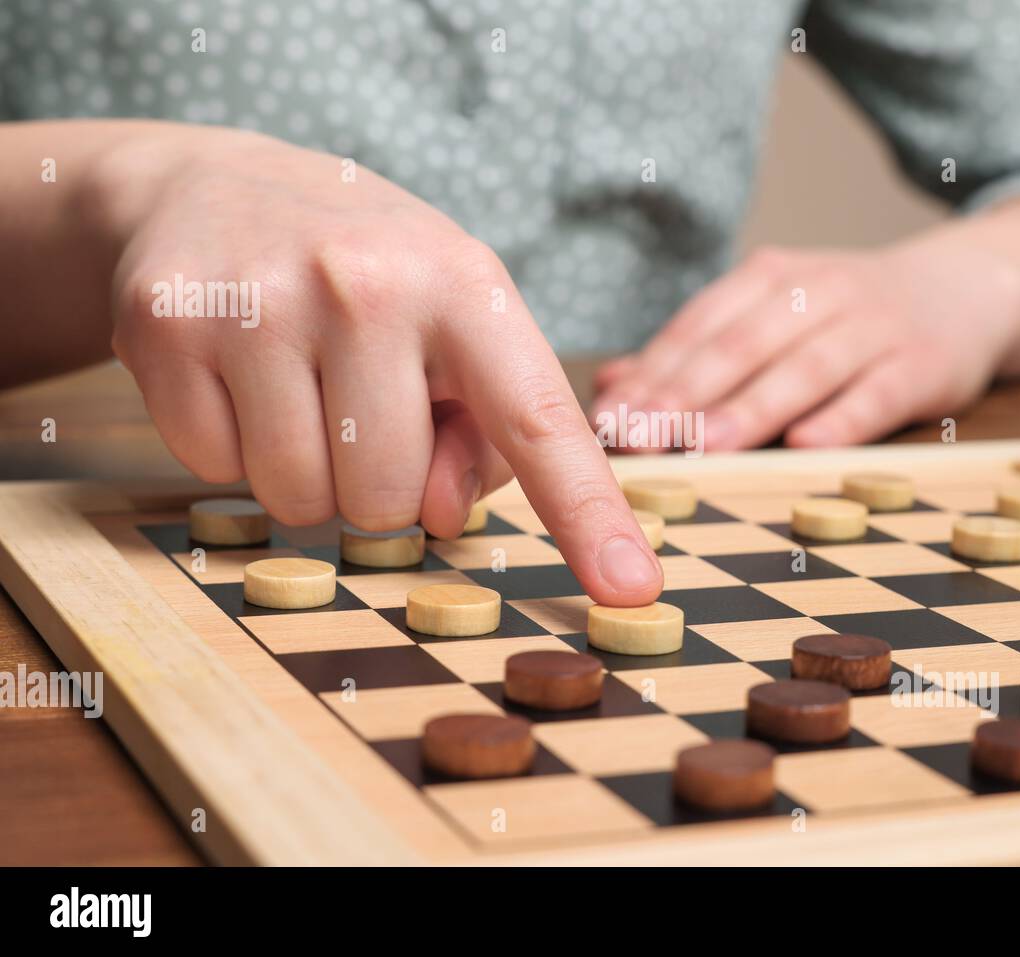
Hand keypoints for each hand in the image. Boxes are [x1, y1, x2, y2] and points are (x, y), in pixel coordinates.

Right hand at [92, 127, 660, 604]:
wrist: (218, 186)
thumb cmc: (369, 277)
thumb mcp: (456, 327)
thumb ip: (487, 433)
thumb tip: (439, 515)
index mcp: (465, 285)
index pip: (538, 420)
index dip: (588, 516)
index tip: (632, 589)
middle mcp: (367, 283)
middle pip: (391, 500)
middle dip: (379, 485)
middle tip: (359, 407)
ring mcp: (260, 300)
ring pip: (300, 500)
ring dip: (306, 475)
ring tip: (300, 387)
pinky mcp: (166, 324)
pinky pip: (214, 471)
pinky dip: (230, 448)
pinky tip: (238, 374)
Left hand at [591, 241, 1019, 450]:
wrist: (968, 288)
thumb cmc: (846, 317)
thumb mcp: (772, 315)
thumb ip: (695, 352)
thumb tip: (608, 389)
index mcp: (769, 279)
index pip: (699, 327)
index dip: (652, 373)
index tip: (609, 420)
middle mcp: (817, 293)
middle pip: (742, 346)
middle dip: (687, 394)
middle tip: (642, 437)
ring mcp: (873, 326)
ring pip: (804, 368)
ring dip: (753, 408)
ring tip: (708, 446)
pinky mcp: (923, 363)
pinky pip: (877, 393)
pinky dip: (842, 420)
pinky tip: (806, 448)